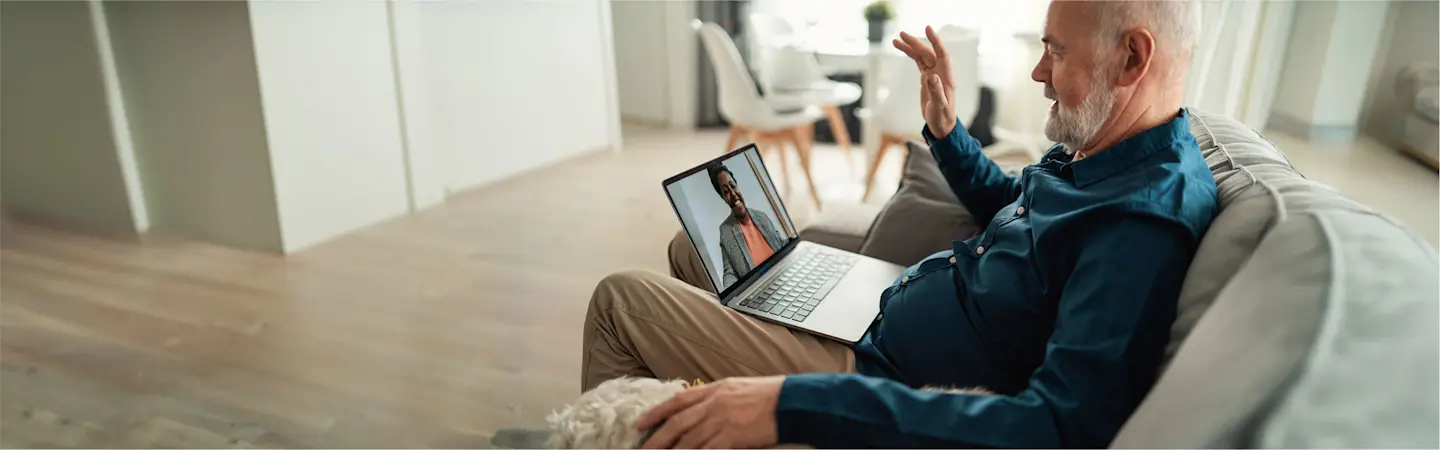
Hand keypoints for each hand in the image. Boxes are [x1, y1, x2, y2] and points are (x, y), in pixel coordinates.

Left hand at [636, 376, 783, 448]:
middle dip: (657, 437)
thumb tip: (702, 408)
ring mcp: (721, 420)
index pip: (678, 400)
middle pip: (677, 422)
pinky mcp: (732, 436)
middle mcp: (714, 403)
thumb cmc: (770, 394)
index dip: (657, 412)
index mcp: (715, 389)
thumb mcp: (739, 388)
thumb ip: (718, 397)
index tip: (641, 423)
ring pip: (688, 440)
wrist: (791, 401)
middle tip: (643, 449)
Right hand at [893, 26, 956, 136]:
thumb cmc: (942, 117)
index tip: (927, 29)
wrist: (941, 124)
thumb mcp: (940, 106)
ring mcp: (933, 74)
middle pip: (928, 53)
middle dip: (915, 42)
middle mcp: (940, 72)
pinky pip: (918, 62)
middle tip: (901, 34)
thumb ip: (936, 91)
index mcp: (946, 77)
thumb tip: (931, 76)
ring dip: (910, 47)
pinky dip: (910, 55)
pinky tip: (902, 48)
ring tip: (896, 40)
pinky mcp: (926, 77)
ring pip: (921, 56)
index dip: (936, 41)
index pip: (942, 54)